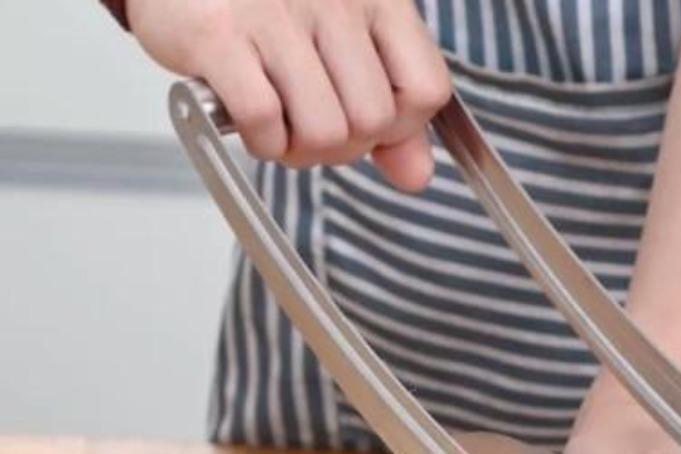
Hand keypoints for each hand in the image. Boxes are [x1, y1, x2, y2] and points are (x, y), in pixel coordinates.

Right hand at [128, 0, 450, 189]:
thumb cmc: (264, 6)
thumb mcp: (342, 46)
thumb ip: (390, 111)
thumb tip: (417, 176)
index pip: (427, 91)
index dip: (400, 127)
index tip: (367, 121)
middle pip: (372, 122)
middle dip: (341, 146)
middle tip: (307, 123)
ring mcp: (276, 14)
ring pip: (324, 132)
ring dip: (297, 149)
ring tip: (276, 118)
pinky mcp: (220, 34)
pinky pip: (265, 124)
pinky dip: (259, 141)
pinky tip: (245, 116)